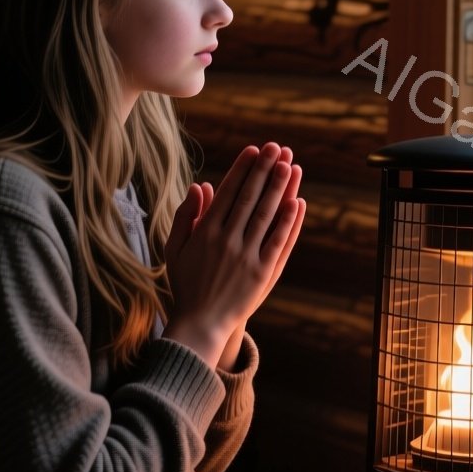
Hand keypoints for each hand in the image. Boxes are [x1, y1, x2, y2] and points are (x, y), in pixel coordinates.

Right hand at [162, 143, 305, 367]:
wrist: (201, 324)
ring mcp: (247, 257)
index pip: (228, 193)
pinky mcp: (263, 273)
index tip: (254, 150)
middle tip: (276, 147)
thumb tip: (201, 185)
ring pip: (267, 215)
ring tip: (290, 165)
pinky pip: (279, 242)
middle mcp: (227, 241)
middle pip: (250, 198)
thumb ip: (185, 216)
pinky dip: (289, 222)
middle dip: (264, 170)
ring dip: (280, 188)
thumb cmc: (186, 284)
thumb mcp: (174, 249)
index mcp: (205, 233)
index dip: (242, 169)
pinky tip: (298, 202)